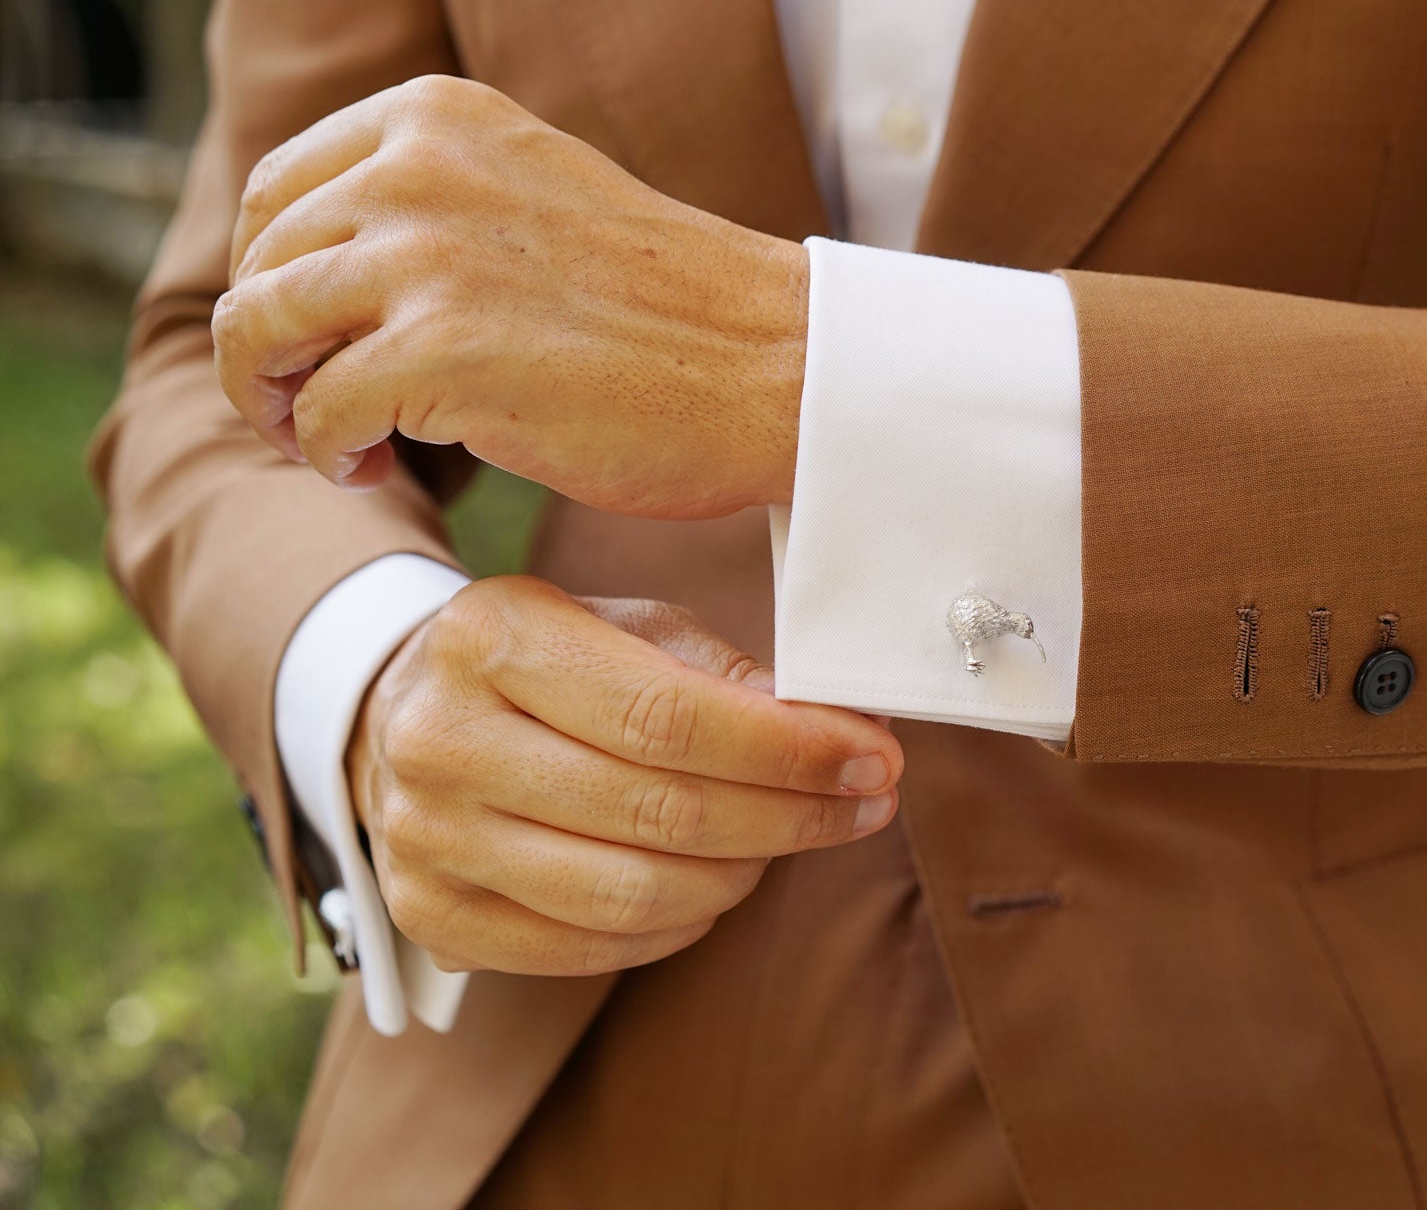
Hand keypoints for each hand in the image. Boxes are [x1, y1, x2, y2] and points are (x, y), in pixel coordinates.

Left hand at [214, 74, 807, 518]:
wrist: (777, 364)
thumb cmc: (671, 308)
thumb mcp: (536, 195)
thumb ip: (437, 201)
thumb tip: (323, 268)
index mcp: (438, 118)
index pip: (278, 189)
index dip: (272, 275)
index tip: (311, 338)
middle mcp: (417, 168)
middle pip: (261, 263)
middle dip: (266, 349)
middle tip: (309, 407)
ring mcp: (426, 258)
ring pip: (260, 330)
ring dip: (274, 401)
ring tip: (331, 444)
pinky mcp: (440, 355)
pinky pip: (320, 413)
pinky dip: (329, 455)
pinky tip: (377, 469)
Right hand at [346, 575, 901, 975]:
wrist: (406, 718)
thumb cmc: (549, 665)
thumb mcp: (625, 625)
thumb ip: (721, 672)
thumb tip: (836, 732)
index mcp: (492, 635)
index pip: (666, 715)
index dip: (786, 749)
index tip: (873, 758)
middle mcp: (441, 738)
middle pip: (657, 809)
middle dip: (789, 814)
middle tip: (864, 805)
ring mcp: (425, 838)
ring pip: (629, 892)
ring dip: (742, 875)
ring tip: (789, 840)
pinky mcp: (432, 917)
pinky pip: (590, 948)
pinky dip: (678, 926)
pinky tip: (716, 883)